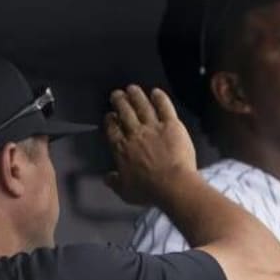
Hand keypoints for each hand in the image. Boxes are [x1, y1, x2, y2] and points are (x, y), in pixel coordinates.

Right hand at [102, 86, 198, 206]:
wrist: (173, 185)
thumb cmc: (149, 191)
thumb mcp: (126, 192)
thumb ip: (115, 183)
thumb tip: (107, 178)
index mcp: (122, 149)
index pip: (112, 129)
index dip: (110, 120)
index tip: (110, 115)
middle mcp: (135, 134)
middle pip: (125, 113)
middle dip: (120, 101)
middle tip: (117, 94)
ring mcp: (153, 127)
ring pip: (142, 106)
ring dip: (136, 95)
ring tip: (132, 88)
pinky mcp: (171, 125)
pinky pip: (164, 108)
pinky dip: (160, 98)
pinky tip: (156, 92)